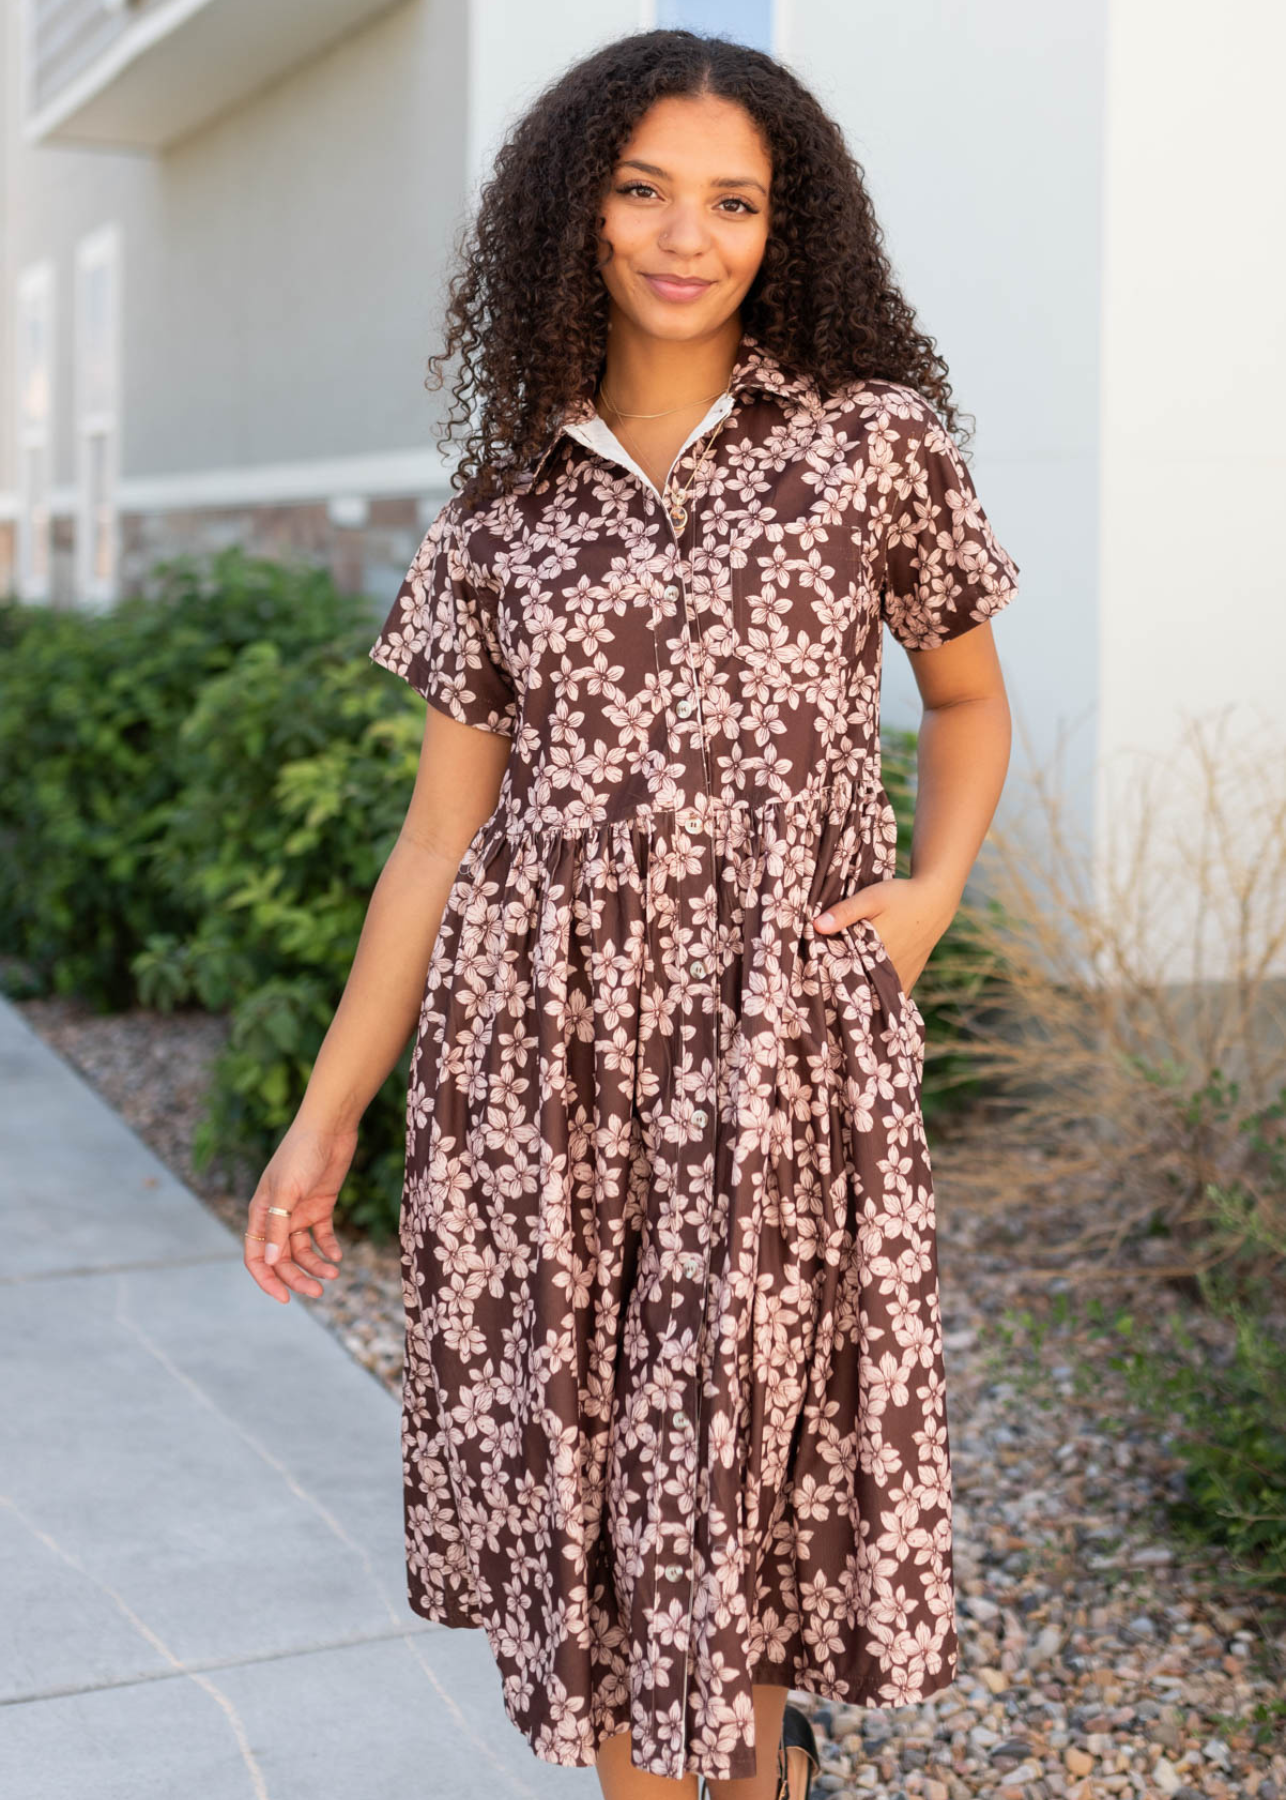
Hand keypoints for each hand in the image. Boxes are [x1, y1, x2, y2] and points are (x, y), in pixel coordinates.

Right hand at [243, 1120, 355, 1304]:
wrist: (329, 1127)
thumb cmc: (301, 1154)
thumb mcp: (287, 1191)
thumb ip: (277, 1227)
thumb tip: (271, 1262)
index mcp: (261, 1213)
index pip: (257, 1257)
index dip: (267, 1280)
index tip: (285, 1298)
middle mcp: (278, 1216)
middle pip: (283, 1258)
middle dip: (298, 1277)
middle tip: (319, 1291)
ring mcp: (299, 1212)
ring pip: (304, 1250)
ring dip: (316, 1264)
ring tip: (334, 1273)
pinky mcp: (321, 1205)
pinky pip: (322, 1235)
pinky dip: (329, 1248)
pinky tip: (338, 1256)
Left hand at [812, 875, 955, 995]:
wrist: (935, 901)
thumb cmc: (901, 897)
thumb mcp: (871, 898)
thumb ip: (845, 912)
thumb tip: (817, 926)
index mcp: (877, 951)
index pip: (845, 973)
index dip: (828, 977)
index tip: (813, 978)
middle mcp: (890, 969)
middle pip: (859, 988)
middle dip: (841, 990)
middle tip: (823, 989)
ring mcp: (901, 976)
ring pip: (875, 995)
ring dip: (860, 996)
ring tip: (838, 999)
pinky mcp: (909, 977)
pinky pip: (891, 996)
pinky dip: (878, 999)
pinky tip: (865, 1000)